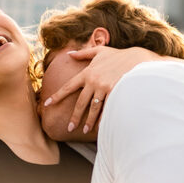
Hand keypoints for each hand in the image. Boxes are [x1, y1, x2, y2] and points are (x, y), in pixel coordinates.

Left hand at [41, 46, 158, 133]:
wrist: (136, 58)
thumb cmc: (118, 55)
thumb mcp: (99, 52)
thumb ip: (83, 53)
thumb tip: (69, 54)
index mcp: (87, 73)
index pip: (68, 87)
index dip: (57, 96)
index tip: (47, 104)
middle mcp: (93, 81)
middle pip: (81, 102)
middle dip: (75, 116)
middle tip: (69, 128)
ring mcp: (104, 87)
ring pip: (93, 108)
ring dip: (89, 121)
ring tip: (85, 130)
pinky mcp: (115, 92)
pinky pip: (106, 108)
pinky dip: (103, 118)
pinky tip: (100, 127)